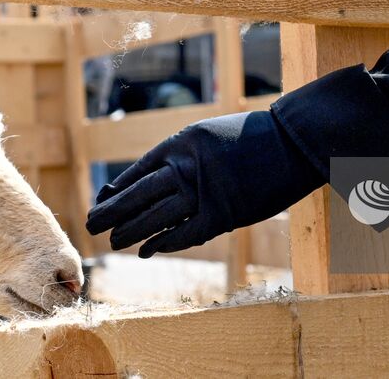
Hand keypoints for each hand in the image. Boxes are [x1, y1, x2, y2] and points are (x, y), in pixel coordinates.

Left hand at [86, 110, 323, 257]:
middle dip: (114, 211)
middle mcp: (189, 165)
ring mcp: (205, 190)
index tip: (101, 201)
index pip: (141, 169)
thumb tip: (158, 181)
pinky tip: (146, 250)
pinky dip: (163, 243)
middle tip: (92, 224)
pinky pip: (185, 233)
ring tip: (113, 241)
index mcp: (184, 141)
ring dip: (132, 230)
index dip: (118, 189)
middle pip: (141, 193)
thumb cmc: (258, 139)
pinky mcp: (224, 213)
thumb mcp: (213, 137)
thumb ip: (187, 158)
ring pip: (156, 215)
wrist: (296, 141)